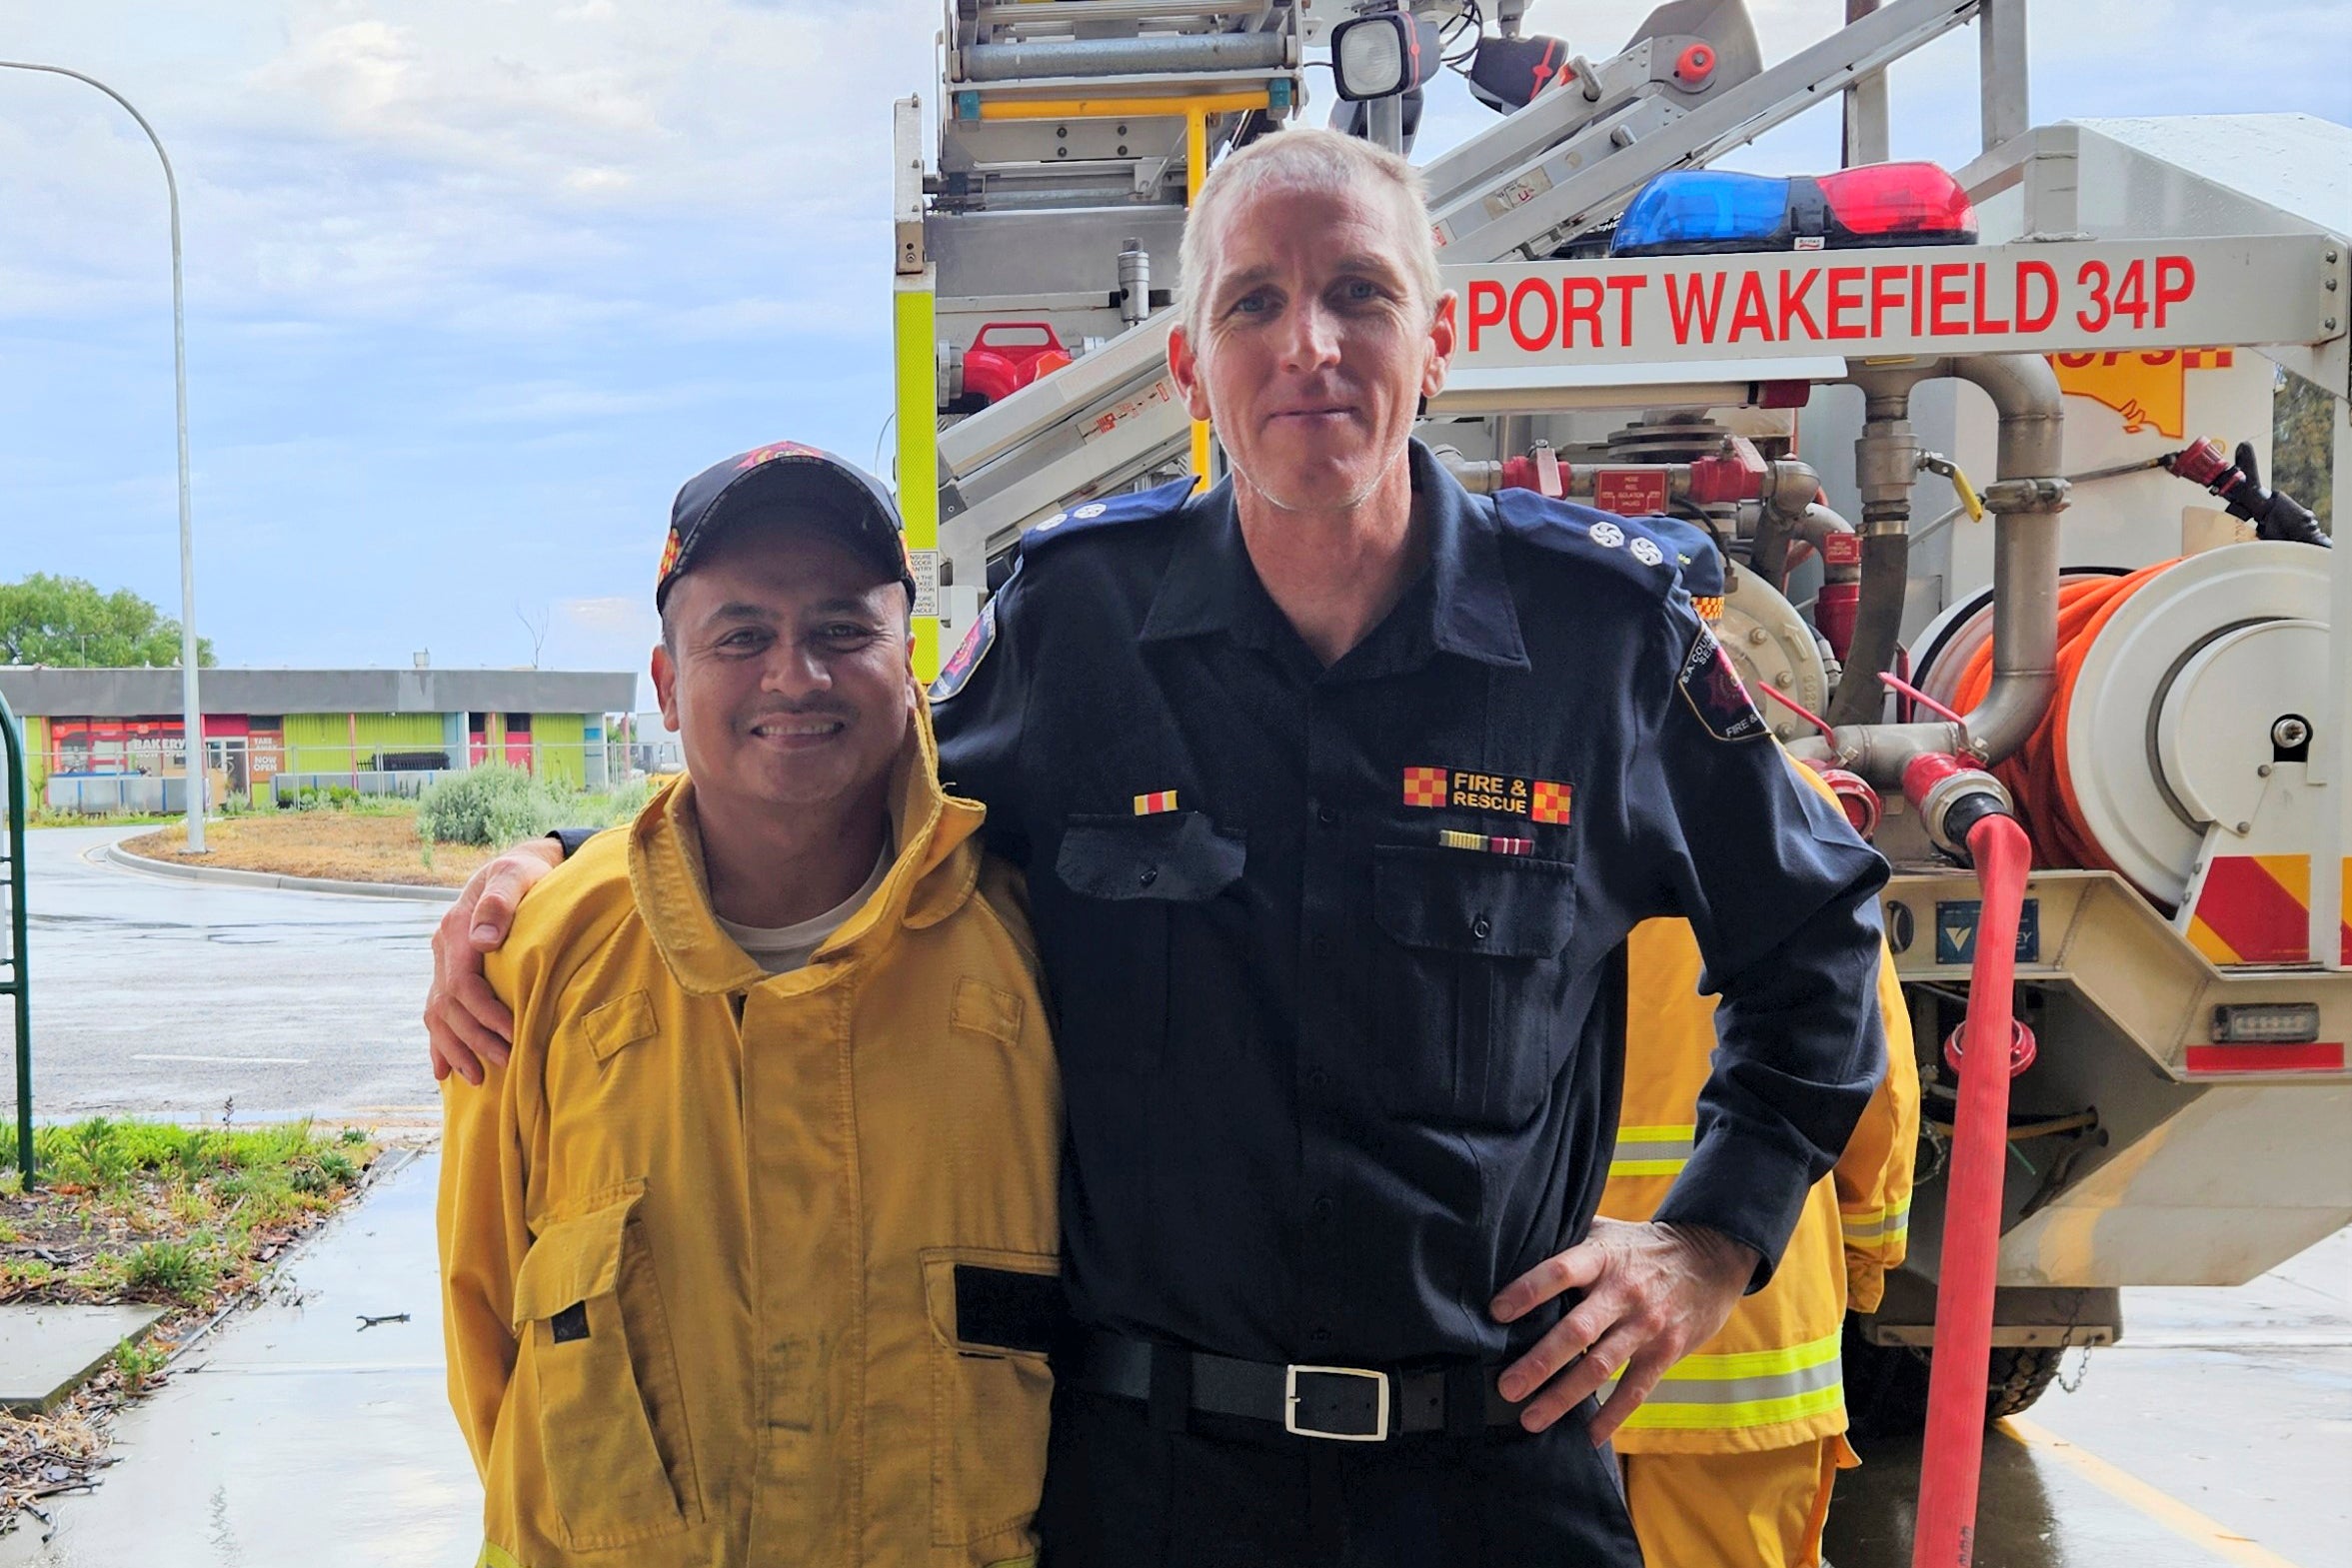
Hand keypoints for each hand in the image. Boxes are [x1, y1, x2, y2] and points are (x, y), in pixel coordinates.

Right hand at [426, 839, 562, 1084]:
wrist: (517, 867)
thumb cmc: (524, 872)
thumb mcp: (515, 875)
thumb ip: (500, 902)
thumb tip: (484, 939)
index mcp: (455, 929)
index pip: (462, 984)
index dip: (484, 1013)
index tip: (512, 1034)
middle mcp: (443, 948)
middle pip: (449, 1006)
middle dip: (474, 1039)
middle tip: (506, 1063)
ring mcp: (443, 961)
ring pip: (438, 1015)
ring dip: (455, 1049)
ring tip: (477, 1078)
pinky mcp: (450, 971)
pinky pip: (437, 1012)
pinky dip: (439, 1043)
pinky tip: (444, 1069)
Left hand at [1490, 1217, 1757, 1442]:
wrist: (1711, 1259)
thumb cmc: (1639, 1247)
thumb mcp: (1605, 1232)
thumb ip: (1566, 1242)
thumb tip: (1510, 1250)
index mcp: (1602, 1258)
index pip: (1560, 1271)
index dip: (1528, 1290)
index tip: (1496, 1312)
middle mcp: (1623, 1292)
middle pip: (1577, 1330)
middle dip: (1539, 1362)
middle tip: (1506, 1387)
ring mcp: (1646, 1325)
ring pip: (1600, 1367)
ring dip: (1564, 1396)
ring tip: (1531, 1419)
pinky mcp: (1664, 1352)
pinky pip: (1635, 1390)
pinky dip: (1612, 1416)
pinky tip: (1588, 1436)